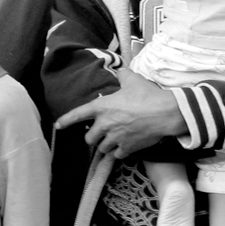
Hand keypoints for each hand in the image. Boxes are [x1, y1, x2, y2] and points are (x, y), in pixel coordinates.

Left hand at [54, 67, 186, 158]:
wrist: (167, 113)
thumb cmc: (149, 95)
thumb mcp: (133, 80)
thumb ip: (122, 76)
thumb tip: (120, 70)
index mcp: (102, 107)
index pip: (77, 115)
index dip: (66, 121)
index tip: (58, 126)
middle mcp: (105, 124)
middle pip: (89, 139)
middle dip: (93, 137)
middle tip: (100, 134)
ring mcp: (115, 138)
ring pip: (102, 148)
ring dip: (106, 146)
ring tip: (112, 140)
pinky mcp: (127, 148)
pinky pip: (116, 155)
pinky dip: (118, 152)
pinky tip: (124, 147)